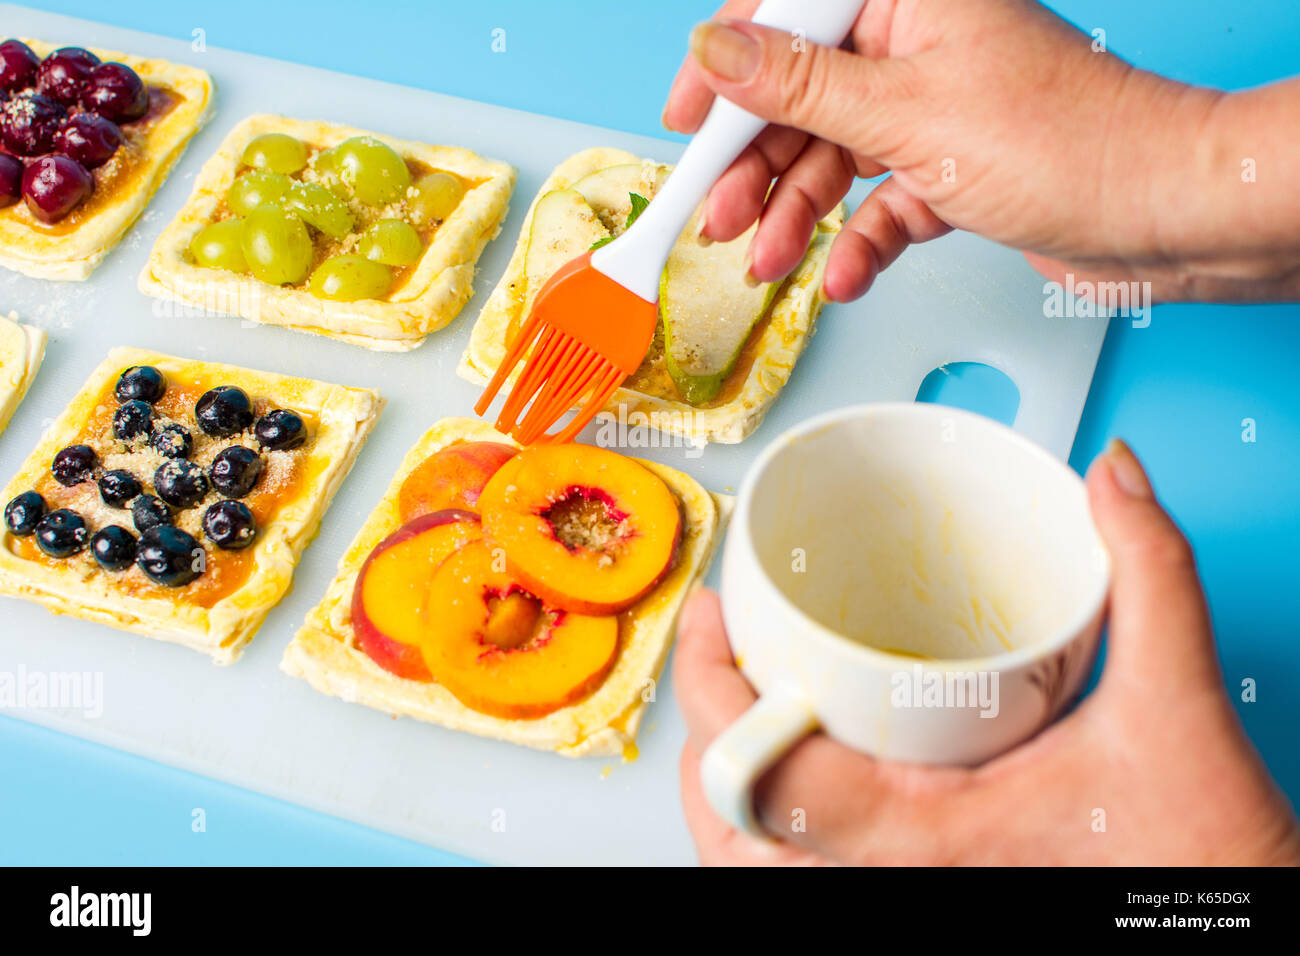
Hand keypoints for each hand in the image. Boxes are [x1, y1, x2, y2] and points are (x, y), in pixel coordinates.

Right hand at [664, 0, 1299, 302]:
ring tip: (769, 262)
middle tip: (720, 220)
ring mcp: (934, 109)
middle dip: (757, 168)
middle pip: (802, 99)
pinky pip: (881, 202)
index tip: (683, 123)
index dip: (724, 72)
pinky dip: (859, 242)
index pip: (785, 18)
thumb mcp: (906, 110)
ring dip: (798, 217)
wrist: (1158, 215)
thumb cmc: (1064, 141)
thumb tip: (716, 52)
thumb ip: (800, 85)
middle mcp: (918, 45)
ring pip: (835, 159)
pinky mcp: (951, 168)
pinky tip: (844, 275)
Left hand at [674, 440, 1299, 864]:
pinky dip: (768, 822)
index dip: (710, 693)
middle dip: (703, 734)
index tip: (710, 613)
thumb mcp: (1176, 704)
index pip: (767, 782)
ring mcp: (897, 896)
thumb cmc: (1200, 859)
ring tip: (740, 700)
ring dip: (727, 782)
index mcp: (927, 837)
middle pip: (731, 835)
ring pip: (754, 867)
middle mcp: (894, 881)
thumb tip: (1108, 477)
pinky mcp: (914, 892)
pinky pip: (797, 872)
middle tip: (714, 649)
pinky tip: (796, 762)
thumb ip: (1152, 575)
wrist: (1241, 928)